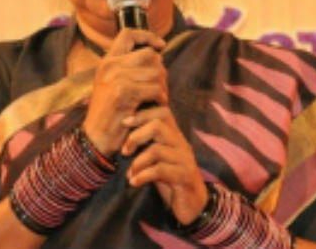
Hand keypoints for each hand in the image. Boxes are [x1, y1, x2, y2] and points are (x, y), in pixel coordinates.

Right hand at [82, 28, 166, 156]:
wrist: (96, 139)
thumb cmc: (111, 114)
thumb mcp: (113, 85)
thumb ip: (130, 69)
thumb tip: (157, 54)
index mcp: (107, 61)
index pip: (128, 34)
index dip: (147, 36)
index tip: (161, 45)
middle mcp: (110, 66)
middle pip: (149, 54)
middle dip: (160, 70)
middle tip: (159, 86)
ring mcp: (116, 78)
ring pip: (155, 72)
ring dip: (162, 86)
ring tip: (157, 98)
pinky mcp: (124, 92)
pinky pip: (154, 88)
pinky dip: (160, 98)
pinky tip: (156, 105)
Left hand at [122, 106, 207, 224]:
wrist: (193, 203)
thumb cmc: (170, 177)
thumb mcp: (158, 157)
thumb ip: (147, 143)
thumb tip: (122, 128)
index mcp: (175, 136)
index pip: (162, 112)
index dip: (142, 114)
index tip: (124, 123)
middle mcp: (181, 144)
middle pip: (158, 125)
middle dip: (136, 136)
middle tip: (124, 151)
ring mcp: (184, 159)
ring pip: (156, 150)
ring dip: (137, 162)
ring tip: (129, 174)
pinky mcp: (184, 176)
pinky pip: (160, 170)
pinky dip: (143, 176)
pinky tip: (134, 182)